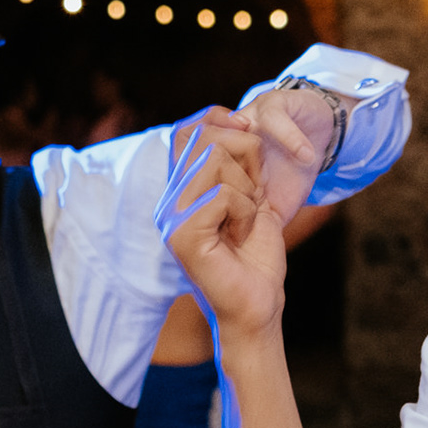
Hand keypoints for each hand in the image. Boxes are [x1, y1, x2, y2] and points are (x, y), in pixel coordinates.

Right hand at [160, 97, 328, 347]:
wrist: (258, 307)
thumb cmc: (256, 258)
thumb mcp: (252, 199)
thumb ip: (241, 165)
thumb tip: (242, 121)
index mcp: (181, 190)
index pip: (188, 131)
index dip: (220, 120)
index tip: (250, 131)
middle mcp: (169, 200)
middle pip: (205, 138)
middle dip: (245, 156)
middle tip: (255, 193)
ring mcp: (172, 216)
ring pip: (215, 160)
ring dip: (247, 188)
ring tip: (245, 219)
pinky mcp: (183, 233)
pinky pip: (224, 193)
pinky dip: (246, 211)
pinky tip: (241, 235)